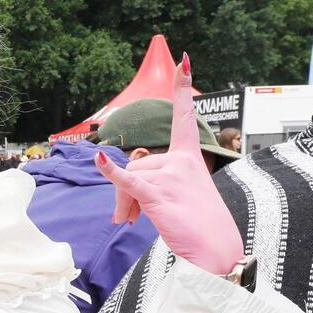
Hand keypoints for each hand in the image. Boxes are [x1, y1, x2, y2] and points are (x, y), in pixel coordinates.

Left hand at [95, 55, 243, 275]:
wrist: (215, 251)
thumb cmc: (198, 224)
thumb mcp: (178, 195)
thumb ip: (151, 183)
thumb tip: (119, 192)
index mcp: (189, 157)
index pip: (184, 118)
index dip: (181, 90)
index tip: (182, 61)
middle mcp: (181, 161)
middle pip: (136, 164)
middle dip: (127, 191)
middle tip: (132, 216)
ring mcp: (171, 177)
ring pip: (128, 179)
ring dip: (124, 203)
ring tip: (134, 221)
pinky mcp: (158, 195)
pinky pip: (128, 181)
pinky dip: (109, 173)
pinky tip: (97, 159)